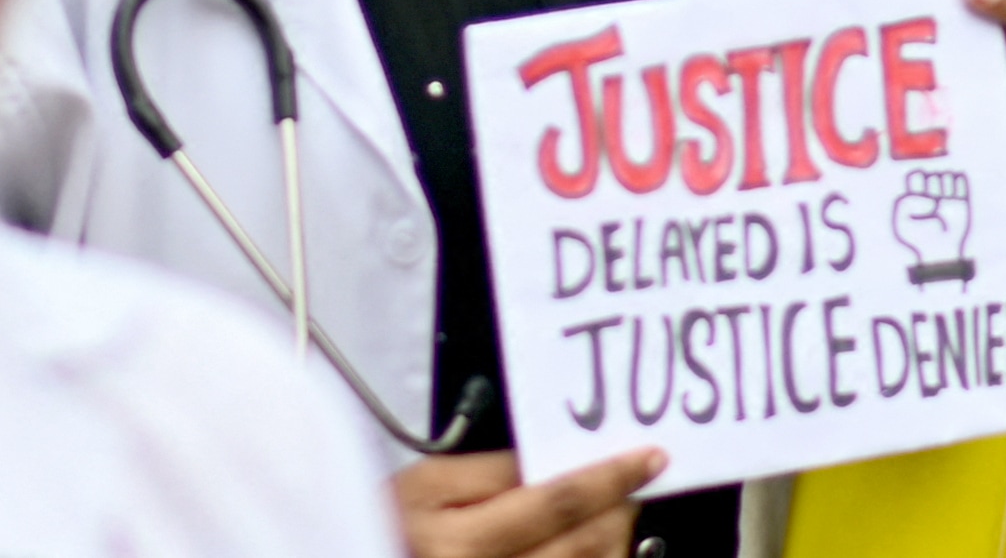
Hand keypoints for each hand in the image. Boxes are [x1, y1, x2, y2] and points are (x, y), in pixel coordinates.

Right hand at [391, 446, 663, 557]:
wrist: (356, 555)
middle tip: (633, 481)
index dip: (612, 476)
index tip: (648, 457)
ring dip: (612, 542)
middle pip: (585, 544)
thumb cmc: (382, 528)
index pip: (560, 500)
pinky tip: (591, 547)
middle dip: (619, 508)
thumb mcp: (424, 485)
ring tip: (611, 517)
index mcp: (462, 543)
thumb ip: (490, 471)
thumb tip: (551, 460)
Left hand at [891, 165, 979, 282]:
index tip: (917, 191)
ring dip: (946, 182)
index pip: (916, 175)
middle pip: (933, 175)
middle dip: (933, 182)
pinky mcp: (961, 203)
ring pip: (947, 175)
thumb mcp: (902, 223)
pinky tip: (955, 192)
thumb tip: (931, 200)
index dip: (916, 177)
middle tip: (932, 199)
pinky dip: (960, 181)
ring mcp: (946, 199)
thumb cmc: (918, 240)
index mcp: (916, 198)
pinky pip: (961, 183)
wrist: (938, 255)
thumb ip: (906, 204)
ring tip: (944, 198)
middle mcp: (932, 195)